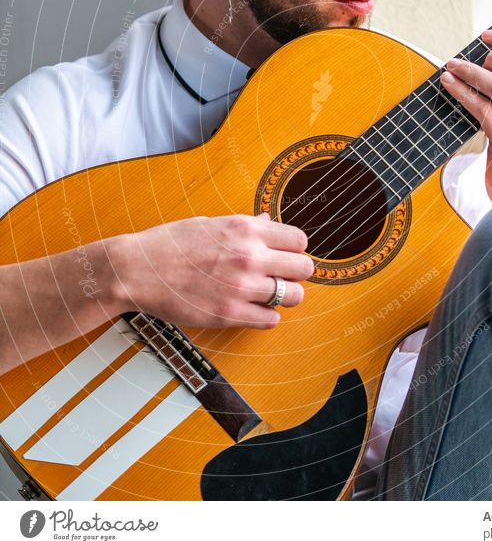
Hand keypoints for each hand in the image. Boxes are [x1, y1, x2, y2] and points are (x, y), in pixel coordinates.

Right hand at [110, 213, 312, 329]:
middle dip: (296, 273)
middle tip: (281, 277)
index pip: (299, 240)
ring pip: (293, 297)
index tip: (285, 255)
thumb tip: (269, 221)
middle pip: (304, 269)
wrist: (137, 270)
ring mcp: (241, 287)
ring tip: (267, 295)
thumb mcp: (212, 222)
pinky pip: (271, 320)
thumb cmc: (170, 243)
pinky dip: (266, 317)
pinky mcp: (229, 314)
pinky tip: (251, 309)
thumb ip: (246, 225)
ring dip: (284, 297)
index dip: (295, 249)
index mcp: (246, 229)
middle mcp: (249, 256)